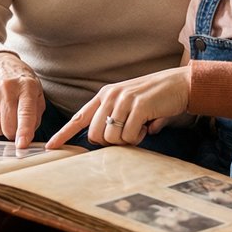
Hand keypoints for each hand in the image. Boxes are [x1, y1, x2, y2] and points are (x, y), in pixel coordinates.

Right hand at [0, 53, 46, 148]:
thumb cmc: (22, 84)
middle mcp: (7, 86)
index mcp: (27, 86)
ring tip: (4, 119)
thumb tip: (26, 139)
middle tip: (14, 129)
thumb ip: (35, 116)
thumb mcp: (36, 94)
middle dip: (12, 134)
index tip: (22, 145)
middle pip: (7, 125)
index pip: (25, 113)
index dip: (24, 131)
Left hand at [46, 67, 190, 148]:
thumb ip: (114, 119)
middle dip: (111, 143)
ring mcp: (123, 100)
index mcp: (105, 96)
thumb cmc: (155, 98)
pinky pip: (130, 136)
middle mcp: (110, 96)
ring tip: (141, 127)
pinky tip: (148, 125)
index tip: (51, 147)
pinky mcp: (138, 106)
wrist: (180, 84)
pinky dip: (140, 137)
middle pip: (96, 135)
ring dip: (128, 140)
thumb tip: (103, 141)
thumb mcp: (129, 104)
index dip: (64, 134)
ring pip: (112, 138)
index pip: (79, 118)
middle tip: (129, 135)